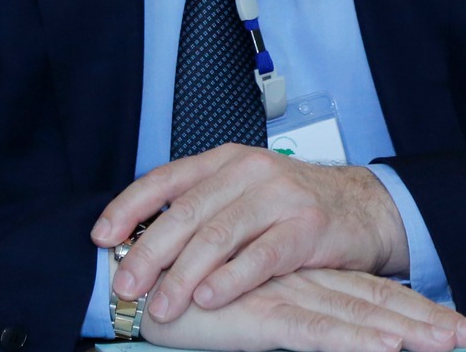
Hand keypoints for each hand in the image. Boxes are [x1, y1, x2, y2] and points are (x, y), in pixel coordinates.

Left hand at [97, 145, 412, 318]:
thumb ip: (202, 209)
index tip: (103, 237)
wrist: (363, 207)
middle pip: (187, 212)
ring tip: (162, 305)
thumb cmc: (294, 207)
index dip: (129, 206)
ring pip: (219, 235)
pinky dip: (231, 280)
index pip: (167, 178)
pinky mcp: (307, 226)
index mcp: (227, 160)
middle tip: (125, 285)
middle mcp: (251, 171)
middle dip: (149, 251)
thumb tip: (139, 242)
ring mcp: (281, 196)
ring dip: (183, 275)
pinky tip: (209, 298)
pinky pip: (261, 256)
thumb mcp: (244, 194)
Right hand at [141, 267, 465, 351]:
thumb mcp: (249, 310)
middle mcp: (305, 281)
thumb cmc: (188, 296)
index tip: (456, 325)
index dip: (416, 308)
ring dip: (406, 332)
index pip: (373, 292)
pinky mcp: (264, 316)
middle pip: (378, 302)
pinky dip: (354, 342)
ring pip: (359, 316)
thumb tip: (322, 330)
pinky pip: (317, 331)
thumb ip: (290, 314)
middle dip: (427, 321)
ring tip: (446, 345)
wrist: (136, 281)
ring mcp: (288, 296)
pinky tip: (386, 349)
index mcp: (306, 277)